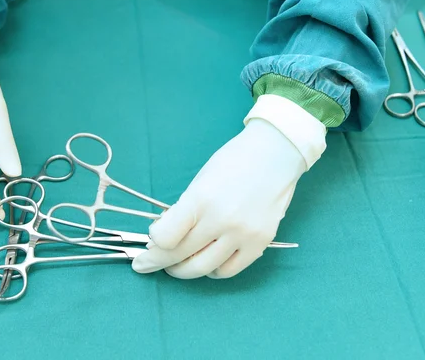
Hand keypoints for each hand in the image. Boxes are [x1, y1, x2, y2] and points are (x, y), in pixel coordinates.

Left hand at [132, 118, 307, 278]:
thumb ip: (183, 211)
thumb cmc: (234, 162)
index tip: (151, 242)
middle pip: (179, 255)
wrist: (275, 154)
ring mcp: (242, 234)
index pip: (165, 238)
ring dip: (183, 270)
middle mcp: (221, 220)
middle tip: (149, 263)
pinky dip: (212, 270)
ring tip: (177, 265)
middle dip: (158, 262)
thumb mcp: (200, 181)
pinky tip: (207, 262)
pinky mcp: (260, 243)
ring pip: (202, 268)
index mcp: (201, 199)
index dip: (153, 244)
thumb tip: (164, 239)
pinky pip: (228, 270)